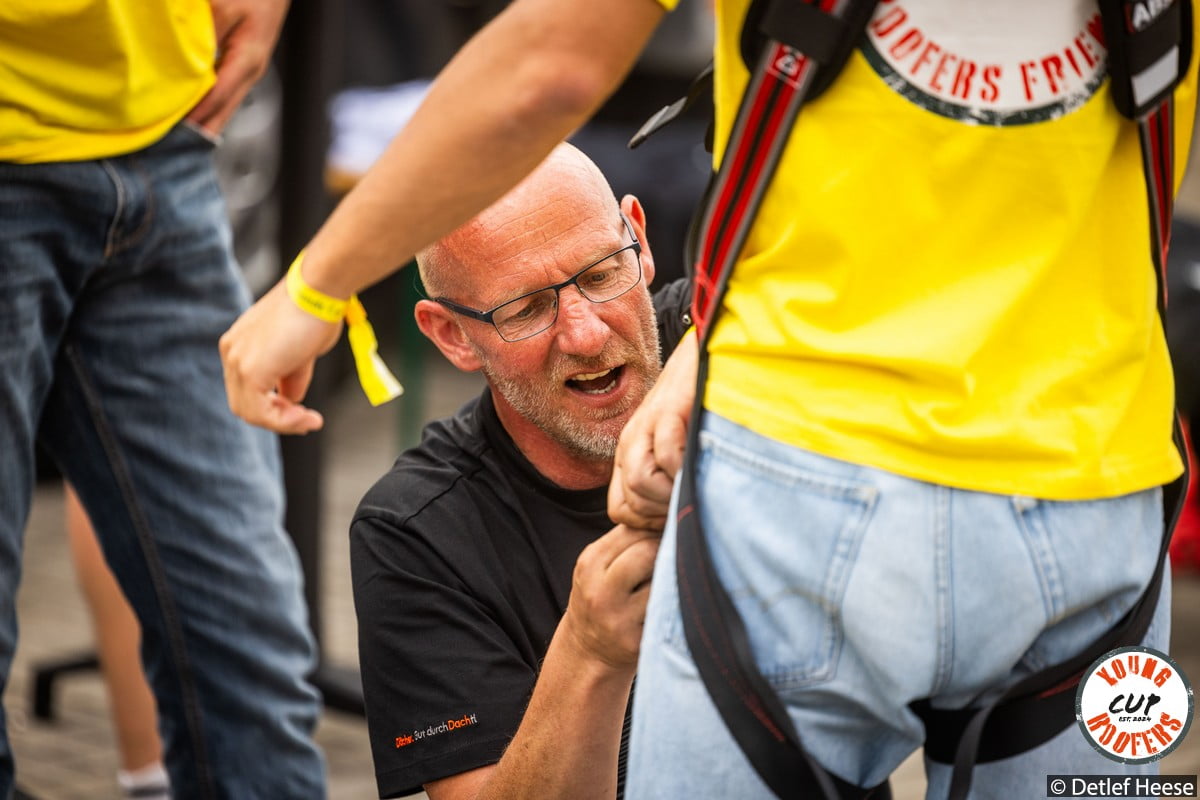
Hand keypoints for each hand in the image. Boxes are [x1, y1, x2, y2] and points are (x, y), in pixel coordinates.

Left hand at [187, 0, 289, 135]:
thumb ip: (204, 35)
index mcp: (247, 60)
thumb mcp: (224, 8)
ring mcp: (250, 72)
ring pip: (226, 106)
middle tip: (175, 147)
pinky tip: (195, 113)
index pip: (217, 96)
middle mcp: (251, 72)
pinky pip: (225, 94)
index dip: (196, 114)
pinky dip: (210, 106)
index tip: (174, 129)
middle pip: (224, 111)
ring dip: (206, 121)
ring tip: (181, 137)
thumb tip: (186, 63)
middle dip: (201, 129)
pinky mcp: (245, 66)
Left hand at [219, 280, 341, 433]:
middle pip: (243, 402)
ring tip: (309, 420)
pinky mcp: (249, 371)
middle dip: (276, 416)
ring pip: (250, 411)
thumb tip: (291, 398)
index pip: (247, 388)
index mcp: (240, 344)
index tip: (300, 410)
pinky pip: (261, 413)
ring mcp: (237, 361)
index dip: (273, 405)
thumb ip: (290, 376)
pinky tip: (306, 418)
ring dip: (282, 422)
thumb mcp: (301, 352)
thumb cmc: (317, 312)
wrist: (319, 291)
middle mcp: (232, 351)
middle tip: (305, 419)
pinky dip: (284, 422)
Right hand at [561, 525, 660, 669]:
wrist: (588, 651)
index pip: (632, 531)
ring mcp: (618, 619)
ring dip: (671, 577)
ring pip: (661, 582)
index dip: (655, 529)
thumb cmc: (602, 597)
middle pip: (647, 552)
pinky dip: (672, 603)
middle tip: (673, 556)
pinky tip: (667, 604)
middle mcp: (599, 592)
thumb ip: (626, 541)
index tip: (667, 534)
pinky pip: (665, 611)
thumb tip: (669, 515)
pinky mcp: (637, 642)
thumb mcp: (598, 566)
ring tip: (669, 581)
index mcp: (590, 564)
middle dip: (664, 550)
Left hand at [608, 331, 696, 529]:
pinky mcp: (667, 411)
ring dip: (672, 493)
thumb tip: (679, 521)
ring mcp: (646, 426)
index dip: (649, 523)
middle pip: (630, 504)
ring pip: (641, 484)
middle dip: (663, 513)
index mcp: (630, 454)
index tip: (678, 514)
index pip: (620, 511)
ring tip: (697, 481)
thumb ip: (672, 481)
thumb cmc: (704, 408)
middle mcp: (631, 442)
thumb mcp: (683, 450)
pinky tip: (704, 460)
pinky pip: (666, 457)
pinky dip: (686, 469)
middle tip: (691, 499)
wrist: (710, 352)